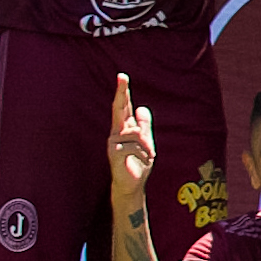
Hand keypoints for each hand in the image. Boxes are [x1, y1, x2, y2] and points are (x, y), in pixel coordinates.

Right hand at [102, 77, 156, 200]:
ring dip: (147, 147)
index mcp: (124, 129)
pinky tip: (142, 161)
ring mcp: (113, 142)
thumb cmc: (138, 163)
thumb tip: (142, 107)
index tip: (122, 76)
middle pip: (119, 109)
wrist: (133, 184)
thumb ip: (144, 126)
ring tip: (147, 157)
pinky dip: (143, 154)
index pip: (123, 107)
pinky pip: (134, 147)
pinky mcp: (114, 153)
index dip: (122, 92)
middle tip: (122, 76)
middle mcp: (116, 133)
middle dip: (121, 93)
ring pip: (137, 134)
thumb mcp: (146, 143)